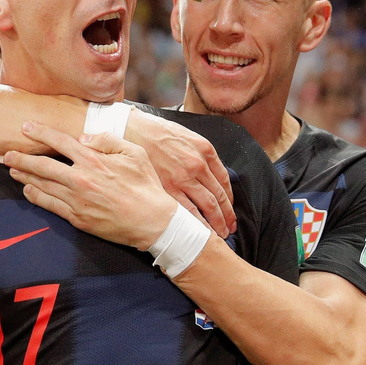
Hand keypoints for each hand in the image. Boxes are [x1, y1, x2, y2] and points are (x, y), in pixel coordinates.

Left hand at [5, 124, 178, 250]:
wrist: (152, 221)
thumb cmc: (146, 185)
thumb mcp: (134, 153)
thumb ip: (108, 140)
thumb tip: (84, 138)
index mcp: (94, 159)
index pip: (59, 142)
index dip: (40, 133)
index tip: (26, 128)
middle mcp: (80, 178)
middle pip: (42, 165)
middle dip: (22, 158)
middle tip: (8, 154)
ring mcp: (76, 199)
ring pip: (42, 185)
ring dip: (24, 176)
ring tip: (13, 170)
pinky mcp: (77, 218)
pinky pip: (49, 205)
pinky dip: (35, 196)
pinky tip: (28, 191)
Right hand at [125, 110, 235, 237]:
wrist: (134, 131)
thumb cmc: (159, 133)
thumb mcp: (188, 136)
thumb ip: (202, 154)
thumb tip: (211, 175)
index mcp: (206, 150)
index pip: (224, 180)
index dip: (229, 198)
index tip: (230, 209)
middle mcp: (198, 164)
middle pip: (219, 196)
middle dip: (227, 215)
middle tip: (230, 227)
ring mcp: (183, 177)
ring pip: (208, 205)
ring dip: (217, 222)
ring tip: (220, 234)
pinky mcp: (168, 187)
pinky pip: (188, 209)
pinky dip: (197, 222)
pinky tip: (201, 230)